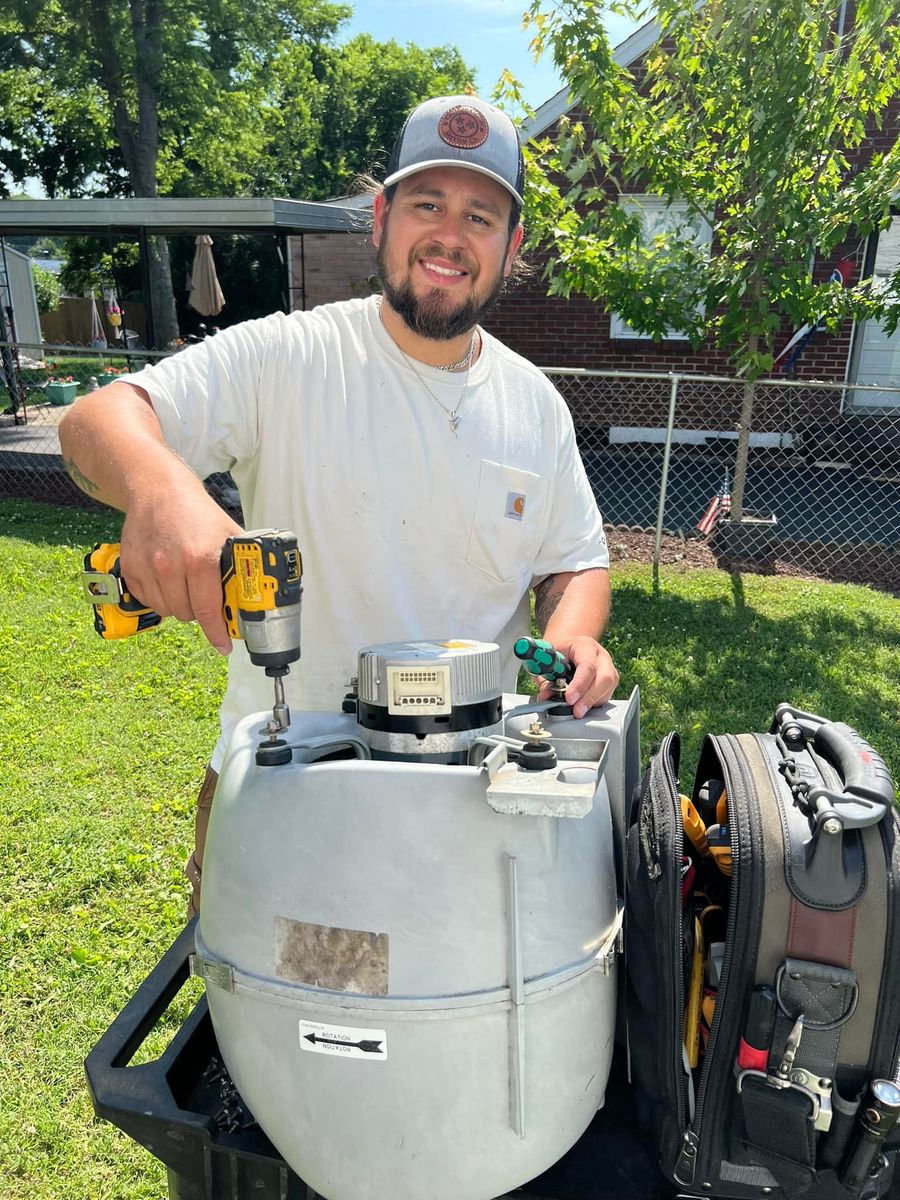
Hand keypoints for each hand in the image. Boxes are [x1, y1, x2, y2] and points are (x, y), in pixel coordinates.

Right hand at [119, 485, 242, 654]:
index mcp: (200, 559)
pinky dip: (159, 597)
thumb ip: (239, 563)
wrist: (157, 489)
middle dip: (200, 612)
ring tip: (185, 586)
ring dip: (178, 606)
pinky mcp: (130, 568)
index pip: (208, 609)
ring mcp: (147, 567)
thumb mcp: (227, 533)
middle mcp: (171, 565)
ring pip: (167, 610)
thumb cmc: (195, 511)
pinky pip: (147, 600)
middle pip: (187, 614)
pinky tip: (167, 581)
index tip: (224, 645)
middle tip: (204, 598)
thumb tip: (255, 591)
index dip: (217, 633)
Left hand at [537, 635, 618, 717]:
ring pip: (608, 687)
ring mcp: (608, 668)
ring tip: (577, 711)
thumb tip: (546, 695)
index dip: (579, 684)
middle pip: (605, 677)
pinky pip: (607, 694)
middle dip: (590, 697)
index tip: (569, 699)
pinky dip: (595, 703)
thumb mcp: (549, 662)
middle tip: (576, 711)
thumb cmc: (559, 654)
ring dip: (592, 702)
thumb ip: (546, 679)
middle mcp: (600, 656)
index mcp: (584, 646)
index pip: (587, 666)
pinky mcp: (610, 681)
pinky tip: (583, 705)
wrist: (568, 649)